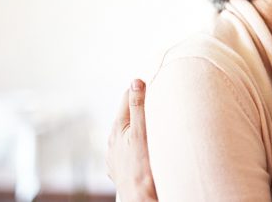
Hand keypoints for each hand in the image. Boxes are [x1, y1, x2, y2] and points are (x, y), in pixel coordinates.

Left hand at [107, 79, 156, 201]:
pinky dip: (136, 146)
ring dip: (138, 129)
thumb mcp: (142, 132)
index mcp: (117, 127)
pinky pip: (128, 150)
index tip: (155, 90)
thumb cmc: (142, 167)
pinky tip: (145, 151)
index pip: (127, 96)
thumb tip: (135, 81)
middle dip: (141, 110)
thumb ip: (138, 106)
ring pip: (128, 133)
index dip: (142, 91)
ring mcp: (115, 155)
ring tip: (153, 130)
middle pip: (128, 115)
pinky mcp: (119, 168)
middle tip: (158, 108)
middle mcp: (112, 140)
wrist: (140, 198)